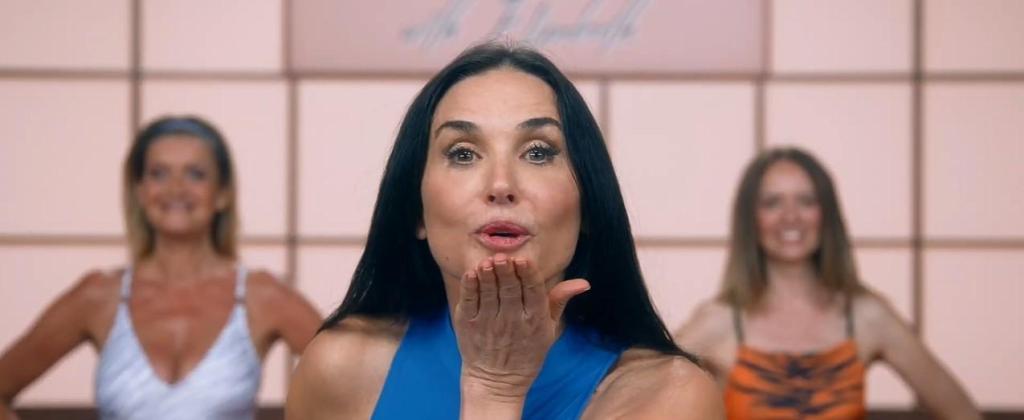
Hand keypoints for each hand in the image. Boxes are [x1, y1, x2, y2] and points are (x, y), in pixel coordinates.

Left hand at [453, 253, 589, 403]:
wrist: (496, 382)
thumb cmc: (526, 352)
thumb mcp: (549, 329)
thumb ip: (560, 301)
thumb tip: (584, 283)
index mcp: (535, 320)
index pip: (533, 292)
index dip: (528, 275)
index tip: (524, 260)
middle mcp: (512, 321)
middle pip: (510, 290)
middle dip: (506, 271)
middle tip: (503, 256)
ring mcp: (488, 324)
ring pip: (489, 294)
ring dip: (488, 275)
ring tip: (488, 262)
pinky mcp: (469, 326)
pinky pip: (469, 302)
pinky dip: (470, 287)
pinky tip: (472, 274)